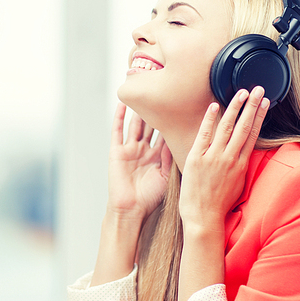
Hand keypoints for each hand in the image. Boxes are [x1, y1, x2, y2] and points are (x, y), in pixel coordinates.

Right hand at [107, 102, 171, 221]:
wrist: (131, 210)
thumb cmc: (150, 198)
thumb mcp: (166, 176)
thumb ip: (172, 157)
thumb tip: (180, 138)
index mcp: (157, 156)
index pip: (166, 133)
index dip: (173, 120)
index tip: (183, 104)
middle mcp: (144, 150)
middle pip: (151, 125)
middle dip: (156, 109)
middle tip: (164, 90)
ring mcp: (129, 149)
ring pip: (135, 124)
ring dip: (139, 109)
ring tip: (143, 90)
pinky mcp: (116, 151)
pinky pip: (117, 131)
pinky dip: (119, 117)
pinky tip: (123, 103)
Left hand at [179, 87, 268, 231]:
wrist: (203, 218)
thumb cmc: (217, 205)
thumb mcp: (236, 185)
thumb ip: (238, 167)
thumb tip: (240, 155)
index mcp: (240, 164)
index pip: (252, 135)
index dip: (259, 117)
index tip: (264, 103)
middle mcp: (229, 158)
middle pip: (243, 126)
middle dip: (252, 106)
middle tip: (258, 89)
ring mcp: (213, 157)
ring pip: (227, 127)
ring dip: (235, 107)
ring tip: (241, 93)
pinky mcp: (197, 159)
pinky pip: (204, 134)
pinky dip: (209, 119)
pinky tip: (215, 106)